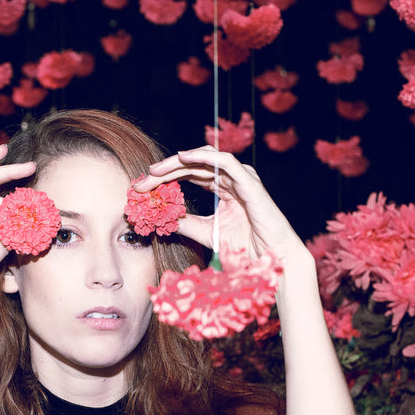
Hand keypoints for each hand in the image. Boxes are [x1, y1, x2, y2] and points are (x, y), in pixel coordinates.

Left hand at [136, 146, 305, 262]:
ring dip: (176, 163)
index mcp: (223, 188)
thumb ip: (186, 223)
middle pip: (192, 166)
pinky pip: (224, 160)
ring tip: (155, 171)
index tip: (142, 188)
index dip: (165, 179)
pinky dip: (203, 156)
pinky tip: (182, 157)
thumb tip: (160, 217)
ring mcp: (241, 178)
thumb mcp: (206, 233)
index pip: (189, 175)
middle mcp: (231, 179)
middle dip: (165, 172)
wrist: (272, 258)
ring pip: (204, 159)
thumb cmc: (246, 247)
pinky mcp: (249, 181)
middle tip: (142, 181)